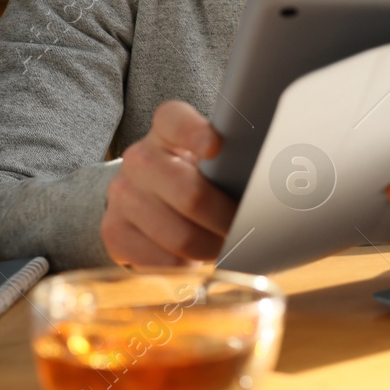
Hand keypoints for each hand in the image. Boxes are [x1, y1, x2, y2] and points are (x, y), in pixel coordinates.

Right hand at [101, 100, 237, 266]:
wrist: (146, 195)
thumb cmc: (195, 173)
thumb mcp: (211, 156)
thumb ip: (232, 158)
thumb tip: (275, 180)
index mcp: (166, 129)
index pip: (175, 121)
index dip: (194, 132)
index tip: (215, 147)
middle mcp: (139, 158)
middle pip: (190, 195)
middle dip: (227, 220)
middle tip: (247, 230)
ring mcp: (121, 195)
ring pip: (180, 237)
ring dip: (212, 249)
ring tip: (225, 246)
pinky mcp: (114, 231)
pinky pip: (162, 262)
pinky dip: (187, 268)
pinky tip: (197, 259)